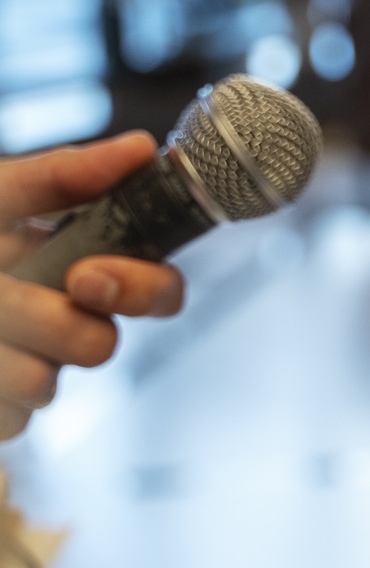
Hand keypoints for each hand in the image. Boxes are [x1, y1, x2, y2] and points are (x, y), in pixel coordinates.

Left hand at [0, 132, 184, 438]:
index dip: (141, 288)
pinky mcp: (2, 412)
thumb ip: (62, 177)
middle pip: (103, 345)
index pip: (155, 290)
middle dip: (50, 321)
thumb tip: (140, 150)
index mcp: (75, 263)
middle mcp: (60, 320)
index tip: (89, 277)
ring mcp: (29, 370)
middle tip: (5, 301)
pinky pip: (8, 417)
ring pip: (43, 384)